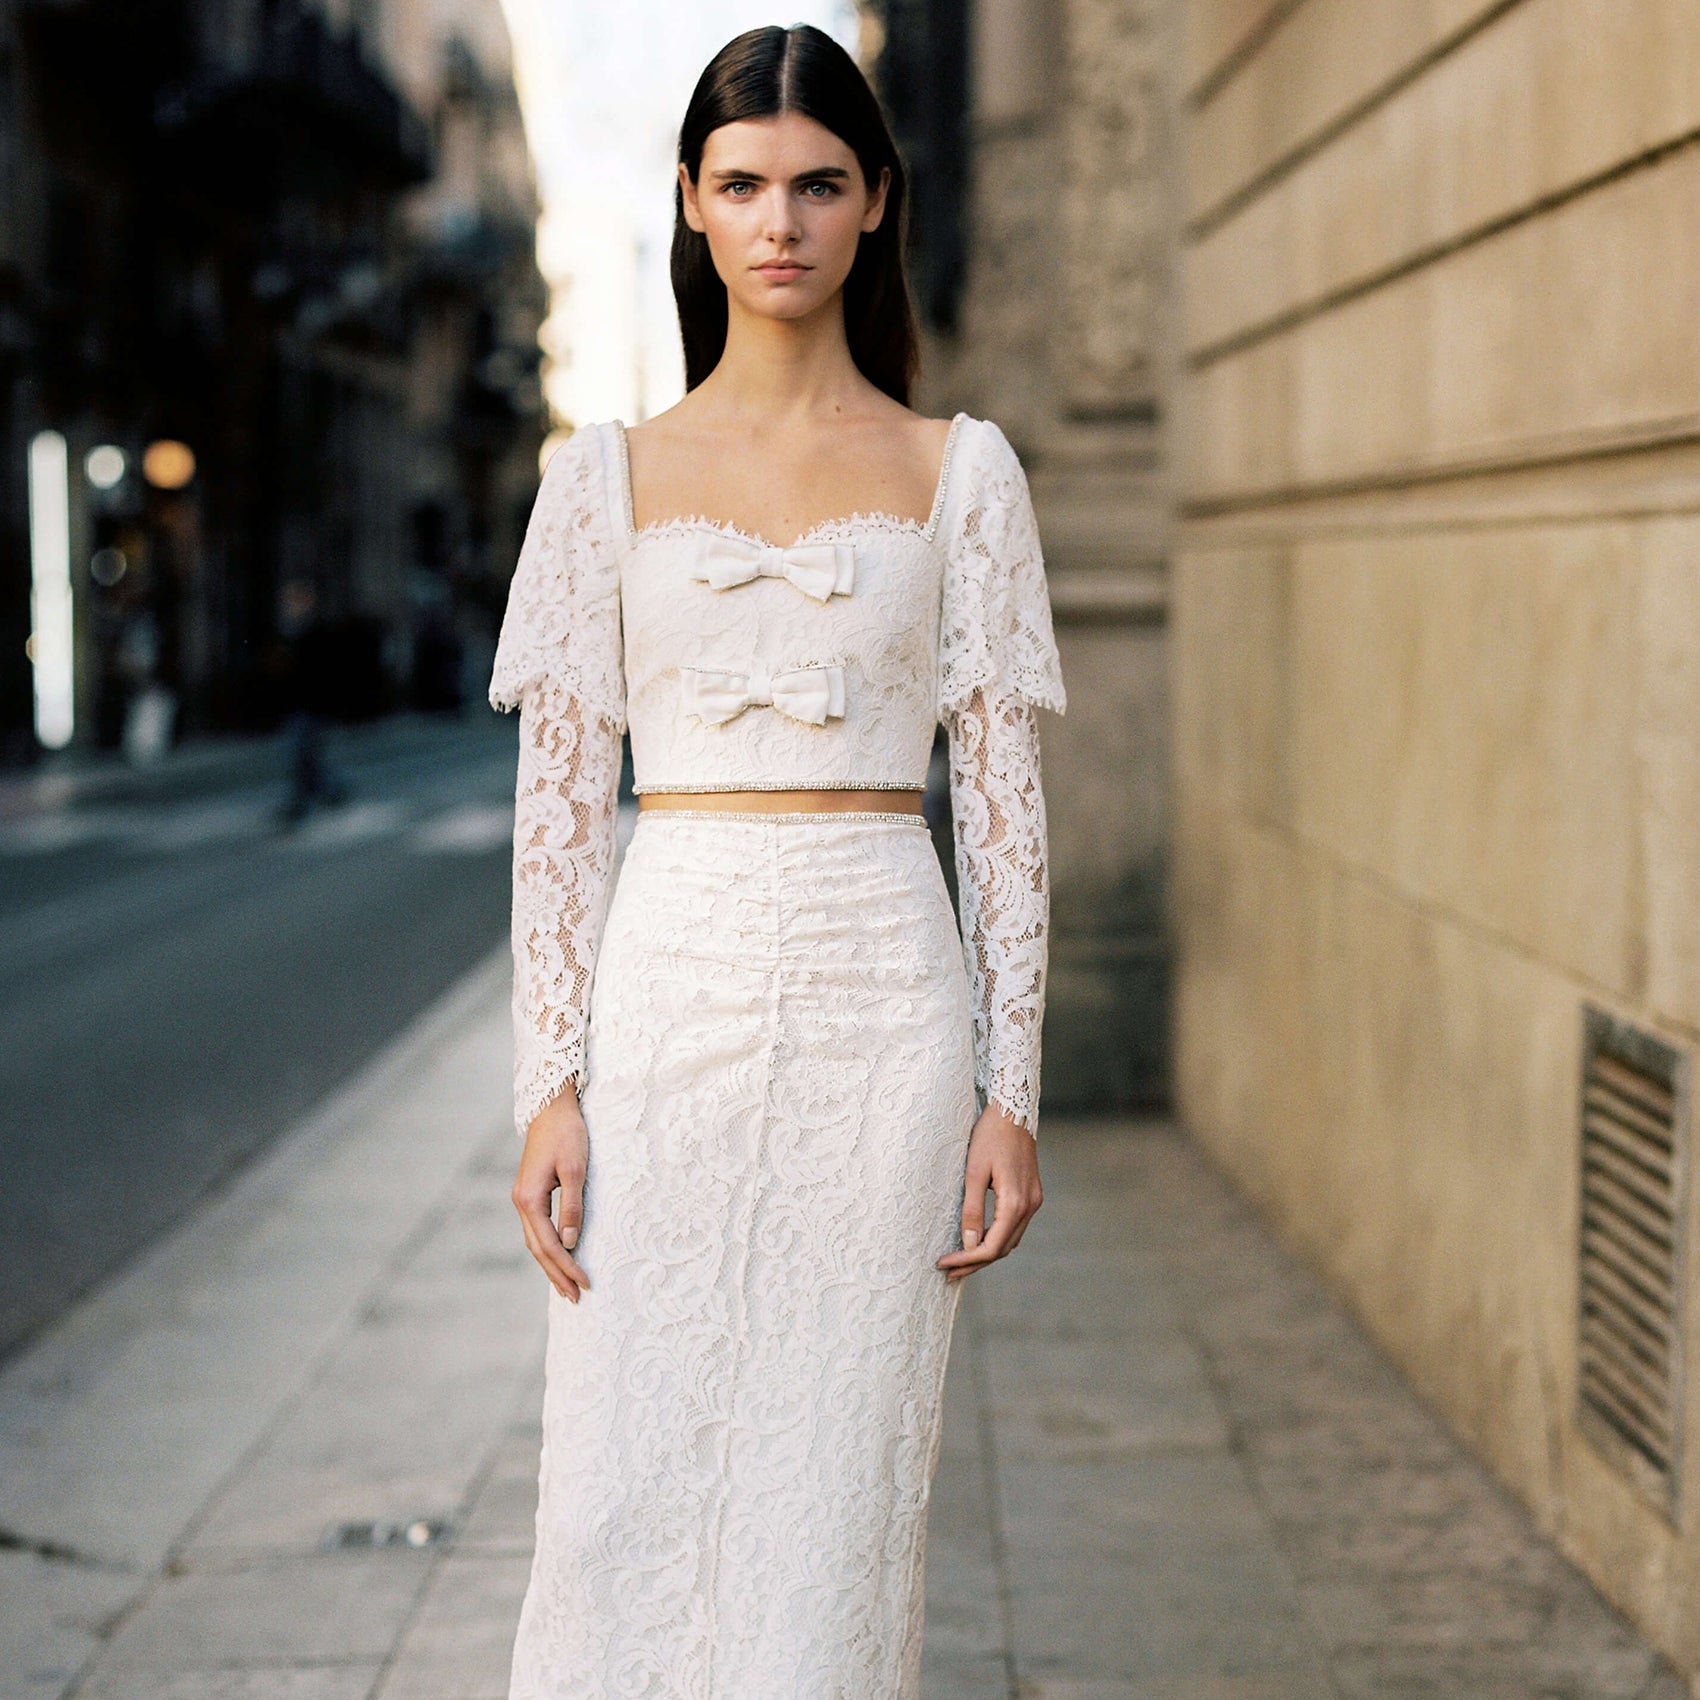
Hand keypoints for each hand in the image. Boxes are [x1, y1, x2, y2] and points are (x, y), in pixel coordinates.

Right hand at [512, 1088, 591, 1301]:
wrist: (551, 1108)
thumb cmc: (567, 1134)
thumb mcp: (576, 1169)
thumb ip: (572, 1206)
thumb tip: (570, 1242)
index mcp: (529, 1198)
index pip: (548, 1244)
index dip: (566, 1266)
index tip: (585, 1283)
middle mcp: (521, 1201)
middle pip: (537, 1249)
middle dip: (556, 1274)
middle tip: (575, 1298)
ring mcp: (523, 1198)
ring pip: (535, 1241)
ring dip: (550, 1265)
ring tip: (566, 1287)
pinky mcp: (530, 1193)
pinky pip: (536, 1229)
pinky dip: (547, 1248)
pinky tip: (558, 1257)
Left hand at [936, 1101, 1040, 1283]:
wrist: (1013, 1111)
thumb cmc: (990, 1136)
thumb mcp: (974, 1172)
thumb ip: (972, 1209)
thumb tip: (968, 1243)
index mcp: (1016, 1202)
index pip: (991, 1247)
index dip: (967, 1260)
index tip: (944, 1264)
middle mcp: (1030, 1206)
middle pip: (1002, 1249)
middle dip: (975, 1263)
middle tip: (948, 1273)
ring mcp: (1034, 1201)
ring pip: (1010, 1240)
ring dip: (986, 1253)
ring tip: (960, 1262)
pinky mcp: (1031, 1194)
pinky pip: (1014, 1227)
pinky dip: (997, 1239)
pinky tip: (979, 1240)